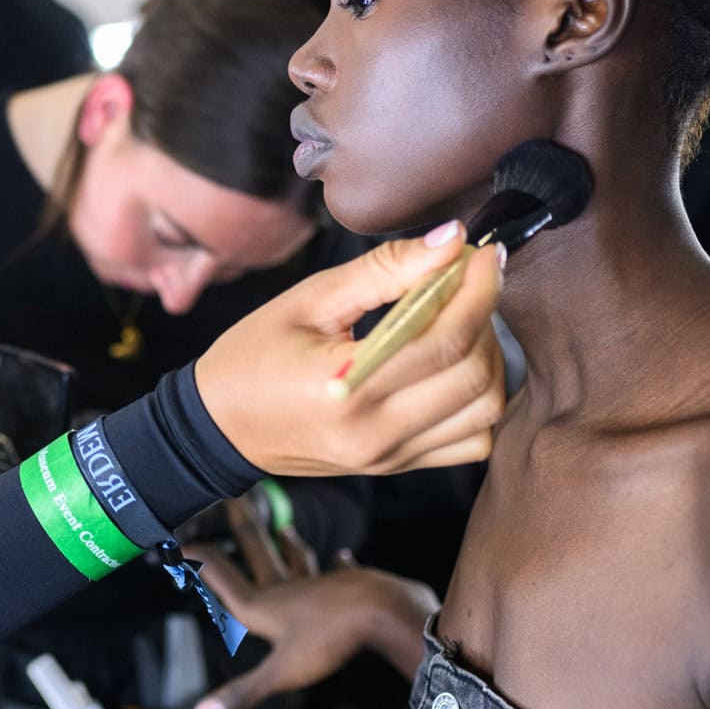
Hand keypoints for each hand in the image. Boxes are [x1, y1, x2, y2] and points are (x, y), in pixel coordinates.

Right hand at [188, 506, 437, 708]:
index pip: (221, 575)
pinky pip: (343, 571)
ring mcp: (320, 584)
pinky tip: (344, 556)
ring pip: (299, 560)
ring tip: (285, 530)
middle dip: (243, 528)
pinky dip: (342, 564)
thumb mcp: (282, 673)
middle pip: (258, 552)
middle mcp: (287, 588)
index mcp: (263, 605)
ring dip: (290, 546)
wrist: (383, 611)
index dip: (198, 558)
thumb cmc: (331, 640)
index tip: (180, 540)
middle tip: (232, 501)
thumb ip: (242, 693)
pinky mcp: (352, 585)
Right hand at [195, 222, 506, 476]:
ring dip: (490, 360)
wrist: (219, 426)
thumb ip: (383, 269)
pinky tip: (455, 368)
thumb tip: (451, 241)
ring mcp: (389, 457)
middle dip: (486, 318)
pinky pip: (471, 442)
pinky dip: (480, 402)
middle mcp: (374, 432)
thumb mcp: (308, 300)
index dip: (478, 290)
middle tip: (469, 284)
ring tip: (461, 325)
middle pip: (474, 375)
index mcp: (344, 387)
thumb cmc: (253, 356)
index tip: (482, 255)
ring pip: (484, 412)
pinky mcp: (396, 467)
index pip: (444, 339)